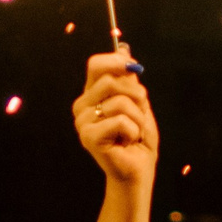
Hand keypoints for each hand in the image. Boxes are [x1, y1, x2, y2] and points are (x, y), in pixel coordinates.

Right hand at [72, 49, 157, 191]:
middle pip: (110, 80)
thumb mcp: (138, 103)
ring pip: (119, 102)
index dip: (118, 62)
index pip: (97, 65)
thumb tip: (125, 50)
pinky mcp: (89, 137)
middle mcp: (82, 106)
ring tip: (133, 133)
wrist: (138, 171)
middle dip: (136, 96)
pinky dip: (133, 130)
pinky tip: (128, 142)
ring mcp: (83, 122)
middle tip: (139, 114)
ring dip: (138, 118)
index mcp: (91, 95)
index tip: (134, 69)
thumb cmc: (138, 139)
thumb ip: (129, 79)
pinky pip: (120, 120)